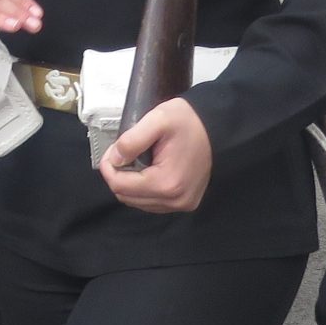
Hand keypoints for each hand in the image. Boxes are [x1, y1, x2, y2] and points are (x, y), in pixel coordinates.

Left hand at [99, 96, 214, 212]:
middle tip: (122, 153)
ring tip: (136, 160)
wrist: (217, 127)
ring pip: (137, 202)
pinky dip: (143, 189)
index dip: (108, 168)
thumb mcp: (157, 120)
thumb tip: (113, 159)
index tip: (112, 151)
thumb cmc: (189, 121)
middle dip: (118, 175)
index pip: (120, 186)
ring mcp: (182, 204)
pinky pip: (152, 203)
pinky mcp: (185, 203)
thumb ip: (131, 141)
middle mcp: (175, 200)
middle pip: (127, 197)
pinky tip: (148, 170)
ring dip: (130, 183)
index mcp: (167, 183)